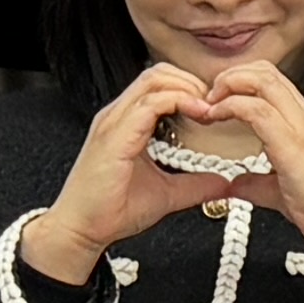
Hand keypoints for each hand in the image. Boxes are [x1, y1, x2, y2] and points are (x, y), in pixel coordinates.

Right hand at [21, 66, 226, 286]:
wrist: (80, 229)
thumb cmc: (110, 210)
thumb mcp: (165, 193)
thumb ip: (194, 185)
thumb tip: (223, 183)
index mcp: (126, 122)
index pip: (160, 84)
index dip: (190, 88)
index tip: (214, 111)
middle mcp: (117, 116)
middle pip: (158, 73)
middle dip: (192, 83)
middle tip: (214, 107)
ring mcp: (113, 123)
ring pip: (154, 81)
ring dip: (187, 90)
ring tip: (208, 111)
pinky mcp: (114, 136)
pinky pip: (148, 104)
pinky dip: (178, 103)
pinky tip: (197, 117)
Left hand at [157, 56, 303, 254]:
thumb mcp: (284, 190)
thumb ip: (258, 183)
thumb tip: (236, 184)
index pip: (271, 81)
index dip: (239, 82)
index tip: (217, 101)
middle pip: (265, 71)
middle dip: (230, 77)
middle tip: (209, 98)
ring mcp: (302, 128)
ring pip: (262, 81)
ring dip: (228, 87)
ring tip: (209, 105)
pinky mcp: (293, 145)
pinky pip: (257, 110)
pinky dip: (230, 108)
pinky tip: (216, 118)